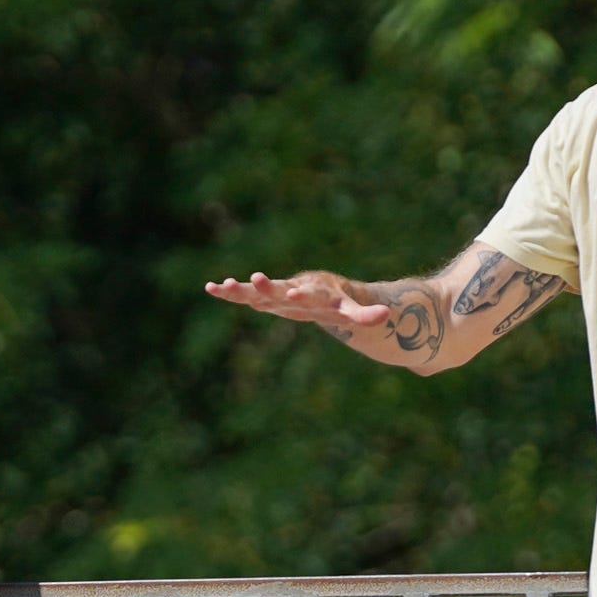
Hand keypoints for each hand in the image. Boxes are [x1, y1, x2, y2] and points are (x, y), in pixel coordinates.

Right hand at [201, 269, 393, 335]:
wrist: (323, 292)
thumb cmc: (339, 303)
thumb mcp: (352, 312)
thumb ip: (365, 314)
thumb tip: (385, 316)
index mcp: (317, 292)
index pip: (311, 294)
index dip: (304, 295)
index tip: (295, 294)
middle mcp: (294, 289)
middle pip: (281, 289)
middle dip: (268, 287)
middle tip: (255, 280)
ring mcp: (278, 293)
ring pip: (259, 292)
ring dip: (241, 290)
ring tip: (221, 285)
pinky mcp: (266, 298)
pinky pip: (247, 297)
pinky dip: (231, 294)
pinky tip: (210, 288)